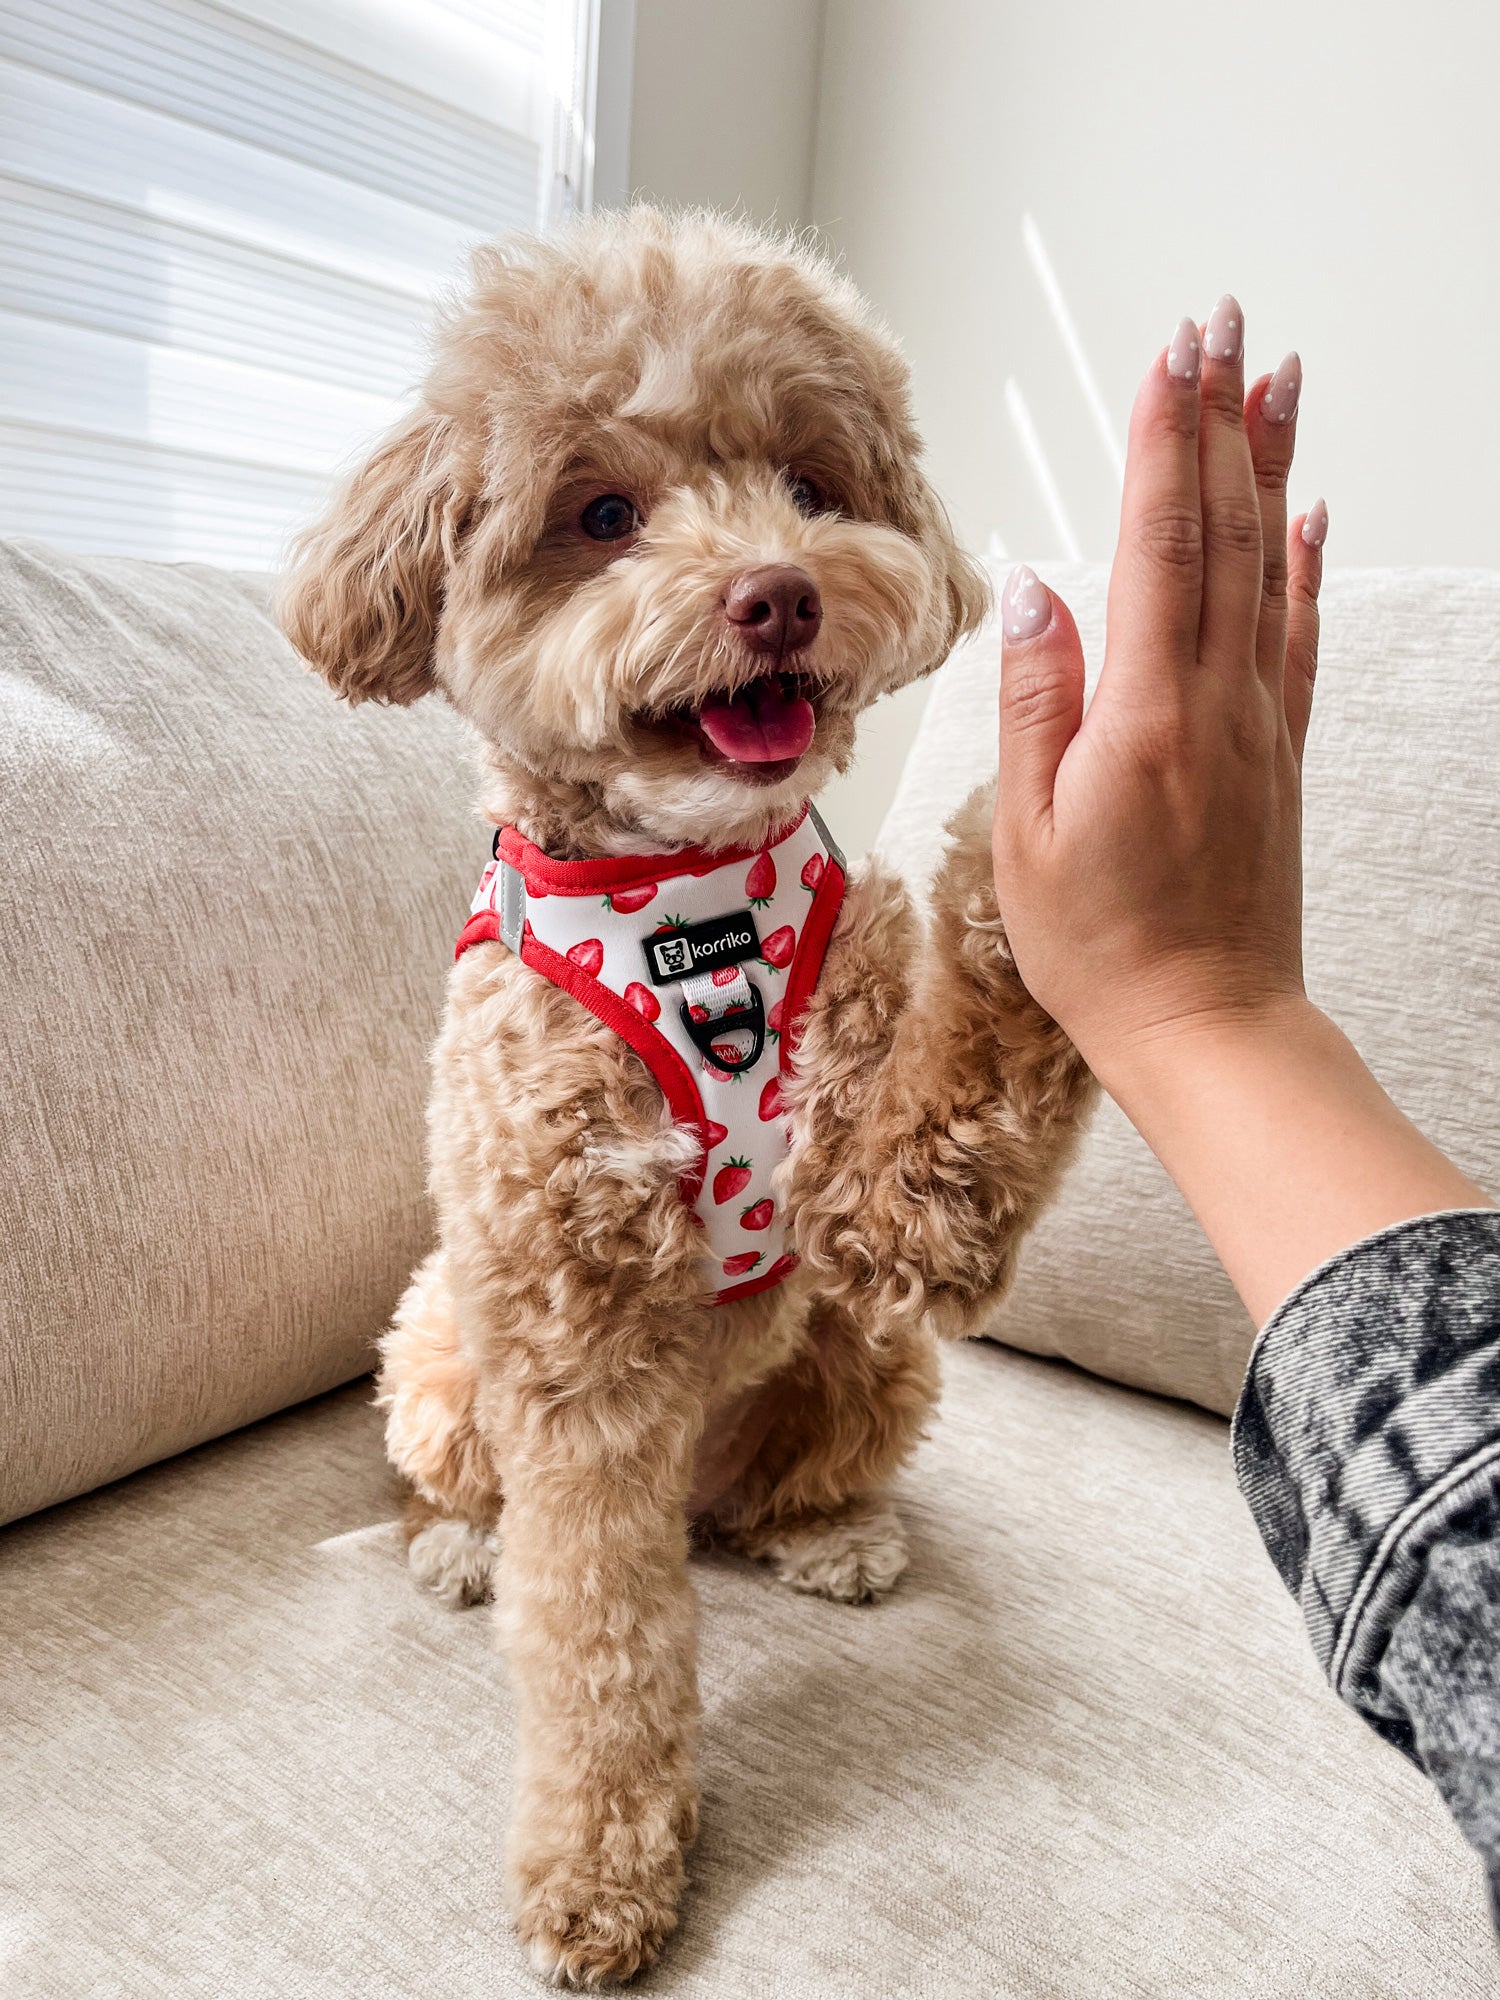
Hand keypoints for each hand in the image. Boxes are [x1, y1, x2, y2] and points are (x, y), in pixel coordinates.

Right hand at [991, 299, 1320, 1095]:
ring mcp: (1258, 722)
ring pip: (1270, 567)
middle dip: (1220, 419)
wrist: (1209, 1026)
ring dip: (1270, 466)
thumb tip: (1035, 591)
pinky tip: (1310, 516)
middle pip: (1222, 531)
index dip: (1163, 440)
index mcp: (1146, 714)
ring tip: (1277, 380)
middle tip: (1225, 324)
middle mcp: (1217, 701)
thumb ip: (1035, 704)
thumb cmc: (1105, 947)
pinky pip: (1299, 636)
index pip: (1157, 543)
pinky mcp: (1278, 752)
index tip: (1169, 354)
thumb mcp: (1028, 835)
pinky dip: (1308, 565)